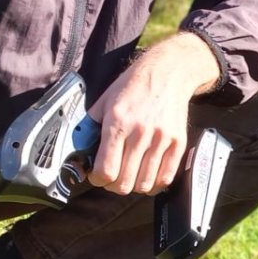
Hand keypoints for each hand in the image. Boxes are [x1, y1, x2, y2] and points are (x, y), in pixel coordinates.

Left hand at [87, 33, 220, 195]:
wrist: (168, 72)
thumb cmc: (133, 86)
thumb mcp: (104, 101)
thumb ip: (90, 127)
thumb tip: (79, 152)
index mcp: (117, 122)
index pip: (106, 170)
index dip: (98, 180)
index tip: (98, 176)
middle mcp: (140, 132)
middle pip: (124, 182)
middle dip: (114, 185)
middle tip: (113, 178)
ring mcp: (161, 138)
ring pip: (144, 184)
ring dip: (134, 186)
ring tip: (130, 176)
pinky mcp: (178, 142)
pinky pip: (165, 177)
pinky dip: (154, 184)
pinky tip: (147, 176)